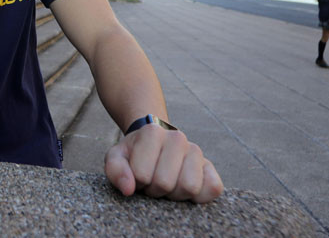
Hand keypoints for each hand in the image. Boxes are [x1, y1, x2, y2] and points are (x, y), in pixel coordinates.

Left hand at [104, 124, 222, 202]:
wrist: (154, 142)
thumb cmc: (134, 154)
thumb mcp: (117, 158)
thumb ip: (115, 170)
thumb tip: (129, 189)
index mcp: (152, 132)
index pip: (142, 175)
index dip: (137, 182)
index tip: (137, 174)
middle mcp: (177, 138)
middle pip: (165, 183)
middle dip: (154, 190)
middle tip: (152, 181)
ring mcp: (196, 151)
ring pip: (189, 187)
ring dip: (175, 195)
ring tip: (167, 184)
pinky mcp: (210, 167)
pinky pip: (213, 188)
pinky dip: (199, 196)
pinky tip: (184, 188)